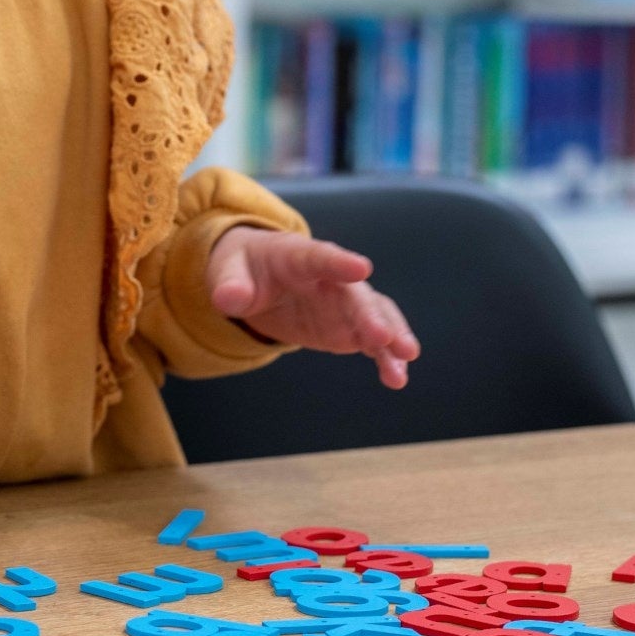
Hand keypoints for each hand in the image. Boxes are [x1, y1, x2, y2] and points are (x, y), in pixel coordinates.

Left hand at [206, 227, 419, 388]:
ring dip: (392, 335)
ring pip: (376, 316)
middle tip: (385, 336)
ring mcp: (344, 303)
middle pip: (355, 294)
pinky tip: (397, 378)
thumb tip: (229, 299)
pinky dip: (386, 358)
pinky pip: (373, 342)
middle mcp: (331, 278)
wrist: (255, 276)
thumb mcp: (228, 271)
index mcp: (299, 256)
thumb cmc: (244, 267)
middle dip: (371, 313)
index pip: (320, 257)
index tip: (362, 268)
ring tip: (406, 358)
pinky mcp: (349, 327)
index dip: (339, 263)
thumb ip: (230, 284)